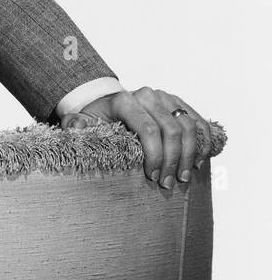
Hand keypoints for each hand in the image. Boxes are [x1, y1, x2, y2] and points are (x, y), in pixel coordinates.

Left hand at [60, 86, 211, 189]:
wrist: (104, 103)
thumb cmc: (93, 118)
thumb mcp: (79, 121)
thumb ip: (75, 124)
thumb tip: (79, 126)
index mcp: (124, 100)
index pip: (149, 129)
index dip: (156, 155)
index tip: (154, 177)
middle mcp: (147, 95)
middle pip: (171, 130)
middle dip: (173, 160)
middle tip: (169, 184)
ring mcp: (164, 97)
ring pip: (188, 126)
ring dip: (191, 154)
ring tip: (184, 177)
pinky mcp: (177, 102)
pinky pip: (198, 121)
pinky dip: (203, 141)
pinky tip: (200, 161)